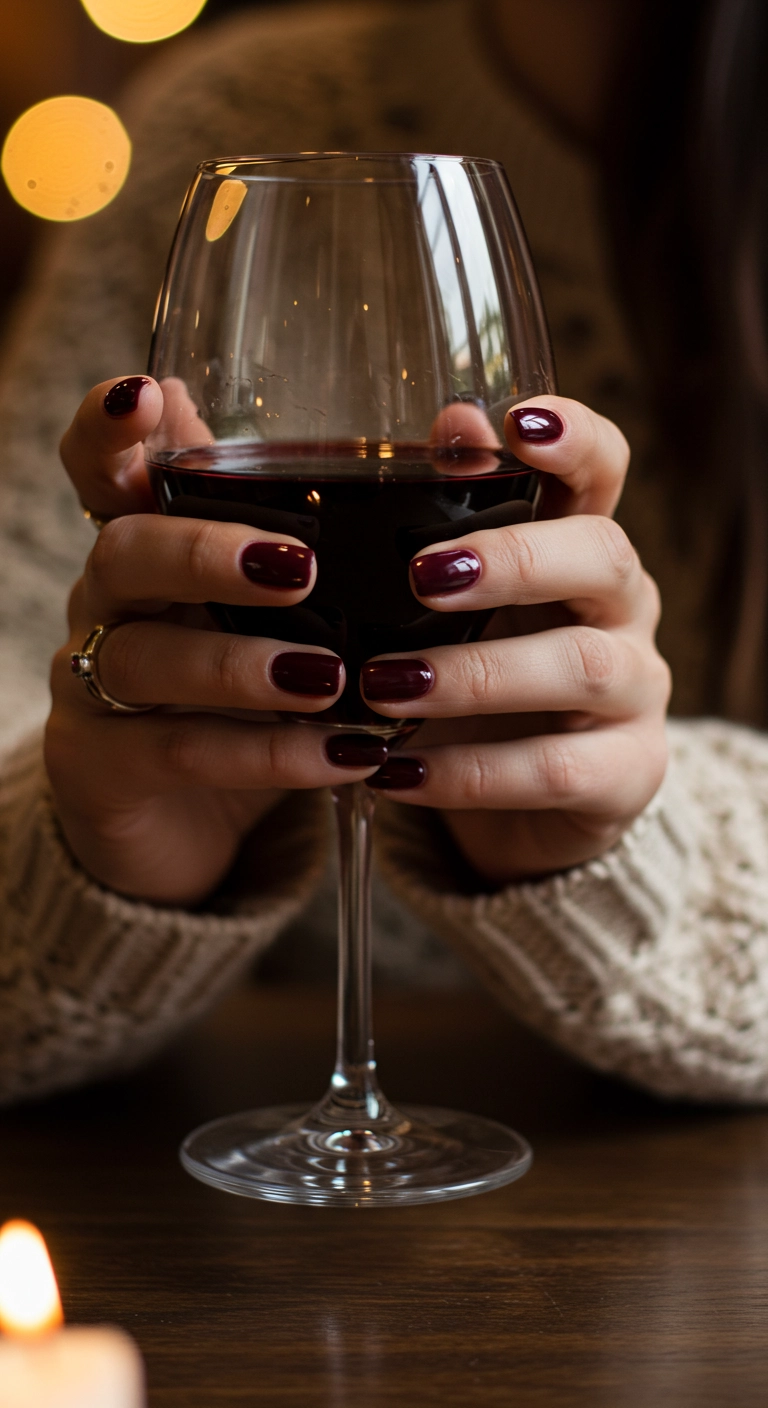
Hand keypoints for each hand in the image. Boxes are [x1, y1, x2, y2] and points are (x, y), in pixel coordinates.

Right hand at [46, 376, 387, 904]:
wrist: (182, 824)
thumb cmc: (248, 687)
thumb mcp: (289, 606)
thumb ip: (348, 525)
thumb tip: (454, 431)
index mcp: (147, 542)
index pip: (101, 467)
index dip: (108, 429)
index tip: (148, 393)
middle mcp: (109, 603)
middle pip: (125, 552)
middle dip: (206, 552)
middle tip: (299, 566)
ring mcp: (96, 685)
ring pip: (146, 659)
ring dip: (240, 666)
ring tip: (328, 679)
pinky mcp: (109, 766)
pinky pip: (181, 752)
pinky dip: (269, 754)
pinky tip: (346, 756)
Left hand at [360, 396, 670, 883]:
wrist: (527, 809)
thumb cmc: (483, 681)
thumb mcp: (455, 607)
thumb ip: (448, 523)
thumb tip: (450, 424)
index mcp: (580, 551)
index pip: (603, 472)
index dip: (573, 440)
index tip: (517, 422)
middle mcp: (624, 610)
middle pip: (602, 556)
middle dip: (514, 560)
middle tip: (422, 576)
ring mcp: (635, 693)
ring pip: (578, 667)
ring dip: (476, 676)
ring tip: (385, 687)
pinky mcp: (624, 776)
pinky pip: (554, 771)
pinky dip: (470, 775)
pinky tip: (395, 775)